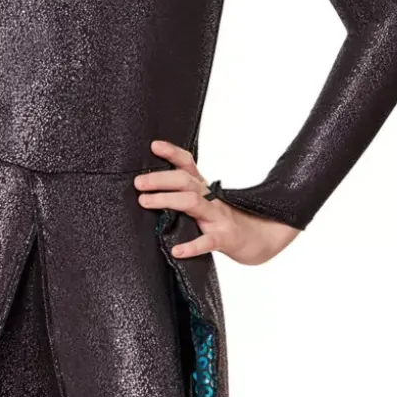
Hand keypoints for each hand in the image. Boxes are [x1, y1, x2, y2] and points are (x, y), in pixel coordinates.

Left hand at [134, 140, 300, 263]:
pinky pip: (207, 241)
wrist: (258, 241)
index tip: (154, 146)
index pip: (188, 164)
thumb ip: (183, 195)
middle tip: (138, 182)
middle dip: (160, 179)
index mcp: (204, 189)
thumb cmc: (223, 222)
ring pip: (192, 203)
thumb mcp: (205, 203)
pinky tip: (177, 251)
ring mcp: (218, 218)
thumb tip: (149, 189)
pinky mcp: (224, 238)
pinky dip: (192, 246)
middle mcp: (211, 198)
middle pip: (185, 181)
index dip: (172, 153)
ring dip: (167, 200)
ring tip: (145, 202)